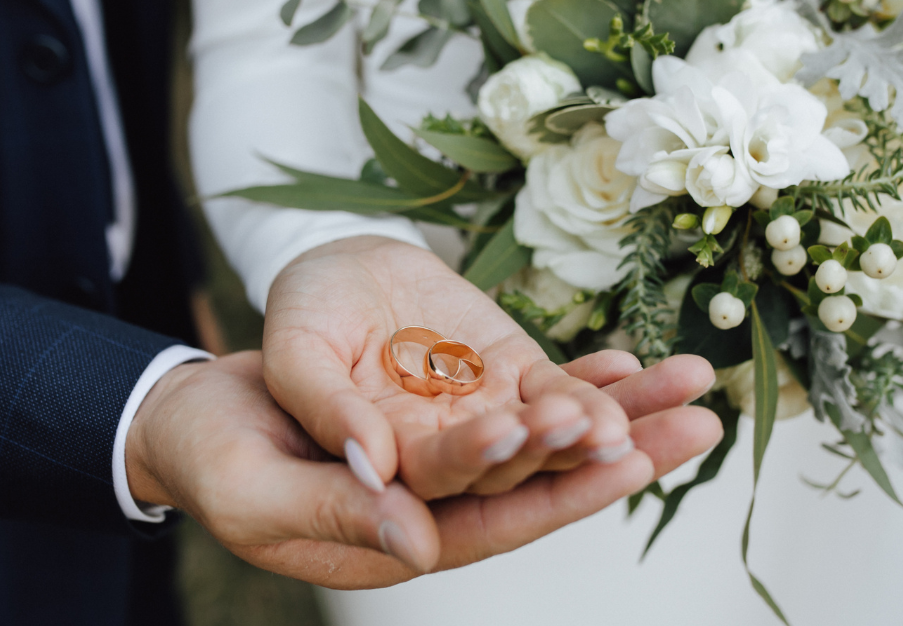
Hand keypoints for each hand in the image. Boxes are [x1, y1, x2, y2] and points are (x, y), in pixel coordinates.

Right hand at [125, 349, 720, 588]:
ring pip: (551, 431)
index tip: (618, 454)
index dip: (556, 491)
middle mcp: (445, 496)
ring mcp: (454, 444)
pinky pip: (524, 390)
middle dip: (622, 450)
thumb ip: (337, 511)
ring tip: (695, 380)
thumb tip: (418, 543)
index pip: (495, 519)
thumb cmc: (219, 459)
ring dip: (624, 408)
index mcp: (404, 534)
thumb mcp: (261, 492)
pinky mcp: (451, 400)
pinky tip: (629, 359)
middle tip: (698, 423)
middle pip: (547, 478)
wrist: (204, 408)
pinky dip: (577, 375)